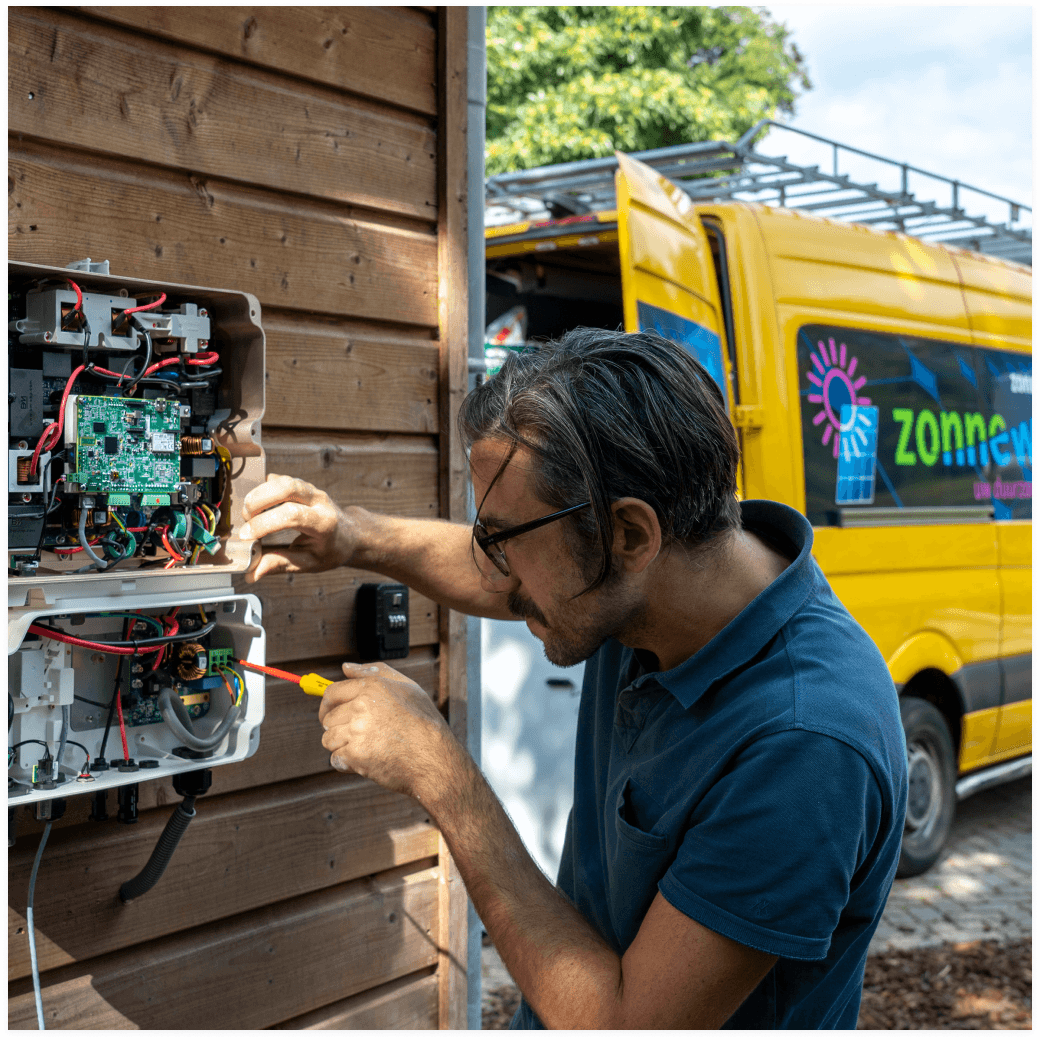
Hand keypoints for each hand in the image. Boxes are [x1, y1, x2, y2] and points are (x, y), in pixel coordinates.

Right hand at [239, 473, 360, 581]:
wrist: (350, 533)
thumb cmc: (330, 550)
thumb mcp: (309, 563)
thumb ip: (280, 565)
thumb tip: (251, 574)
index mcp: (324, 523)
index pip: (292, 515)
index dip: (264, 523)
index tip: (246, 536)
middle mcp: (319, 501)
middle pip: (286, 487)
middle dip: (258, 501)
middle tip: (246, 521)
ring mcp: (311, 489)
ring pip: (282, 480)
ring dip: (258, 494)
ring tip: (249, 515)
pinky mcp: (301, 484)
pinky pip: (279, 480)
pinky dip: (263, 490)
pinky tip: (257, 507)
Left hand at [318, 661, 460, 800]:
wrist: (434, 757)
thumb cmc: (424, 722)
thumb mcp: (407, 687)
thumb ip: (374, 671)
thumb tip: (345, 667)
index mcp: (372, 687)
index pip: (332, 693)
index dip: (327, 705)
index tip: (329, 714)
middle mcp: (361, 706)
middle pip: (328, 719)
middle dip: (339, 728)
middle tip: (358, 736)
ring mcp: (357, 731)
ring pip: (329, 739)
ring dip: (342, 746)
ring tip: (364, 748)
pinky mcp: (355, 755)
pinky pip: (335, 759)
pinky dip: (347, 764)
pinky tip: (365, 761)